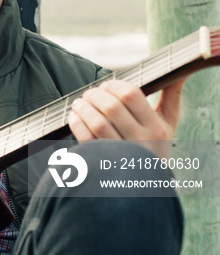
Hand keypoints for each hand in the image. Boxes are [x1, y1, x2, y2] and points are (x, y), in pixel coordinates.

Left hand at [68, 78, 185, 158]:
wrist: (147, 184)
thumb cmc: (154, 145)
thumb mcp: (168, 123)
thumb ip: (171, 96)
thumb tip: (181, 72)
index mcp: (157, 128)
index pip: (131, 95)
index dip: (113, 85)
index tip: (106, 86)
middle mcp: (142, 141)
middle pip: (112, 107)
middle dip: (94, 95)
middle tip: (89, 94)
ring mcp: (123, 154)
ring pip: (98, 123)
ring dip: (83, 108)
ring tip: (79, 103)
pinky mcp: (104, 163)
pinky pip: (86, 139)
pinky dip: (77, 124)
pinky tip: (75, 117)